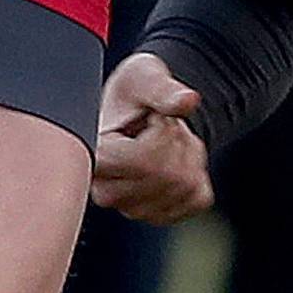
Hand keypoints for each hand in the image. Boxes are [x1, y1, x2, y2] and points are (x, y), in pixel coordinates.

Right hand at [91, 52, 213, 224]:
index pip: (139, 161)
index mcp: (94, 156)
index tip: (151, 118)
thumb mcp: (144, 77)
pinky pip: (197, 199)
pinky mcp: (158, 216)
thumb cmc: (134, 93)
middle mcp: (106, 191)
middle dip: (177, 143)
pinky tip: (176, 160)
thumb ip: (161, 87)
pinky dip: (198, 175)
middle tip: (163, 126)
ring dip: (189, 157)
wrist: (143, 114)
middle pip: (166, 177)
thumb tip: (187, 100)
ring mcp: (132, 208)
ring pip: (184, 189)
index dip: (158, 134)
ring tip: (167, 141)